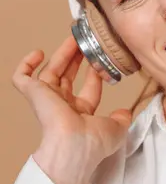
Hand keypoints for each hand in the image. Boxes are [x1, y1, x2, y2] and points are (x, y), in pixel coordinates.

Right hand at [12, 36, 133, 170]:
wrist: (75, 145)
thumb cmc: (94, 142)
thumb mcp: (117, 129)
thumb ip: (122, 118)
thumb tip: (125, 113)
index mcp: (81, 114)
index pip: (89, 89)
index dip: (95, 74)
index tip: (102, 60)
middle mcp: (63, 106)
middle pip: (68, 76)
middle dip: (77, 59)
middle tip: (86, 42)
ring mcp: (47, 99)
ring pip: (51, 71)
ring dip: (61, 54)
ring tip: (74, 38)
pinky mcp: (33, 94)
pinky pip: (21, 77)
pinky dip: (26, 65)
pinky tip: (38, 53)